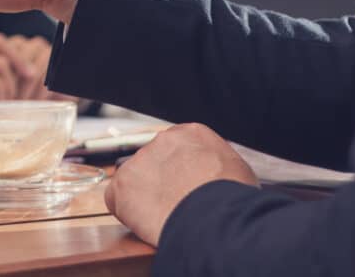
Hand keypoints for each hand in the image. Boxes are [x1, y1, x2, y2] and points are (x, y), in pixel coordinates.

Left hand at [103, 123, 258, 245]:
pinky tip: (148, 222)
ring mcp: (139, 160)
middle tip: (175, 205)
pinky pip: (118, 199)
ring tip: (166, 217)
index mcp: (192, 133)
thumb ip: (217, 164)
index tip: (184, 187)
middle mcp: (162, 140)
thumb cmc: (231, 198)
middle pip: (156, 162)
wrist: (212, 215)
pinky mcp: (122, 185)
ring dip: (146, 197)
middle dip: (162, 182)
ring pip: (136, 180)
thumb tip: (215, 176)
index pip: (178, 148)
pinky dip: (129, 213)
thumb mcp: (236, 169)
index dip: (180, 171)